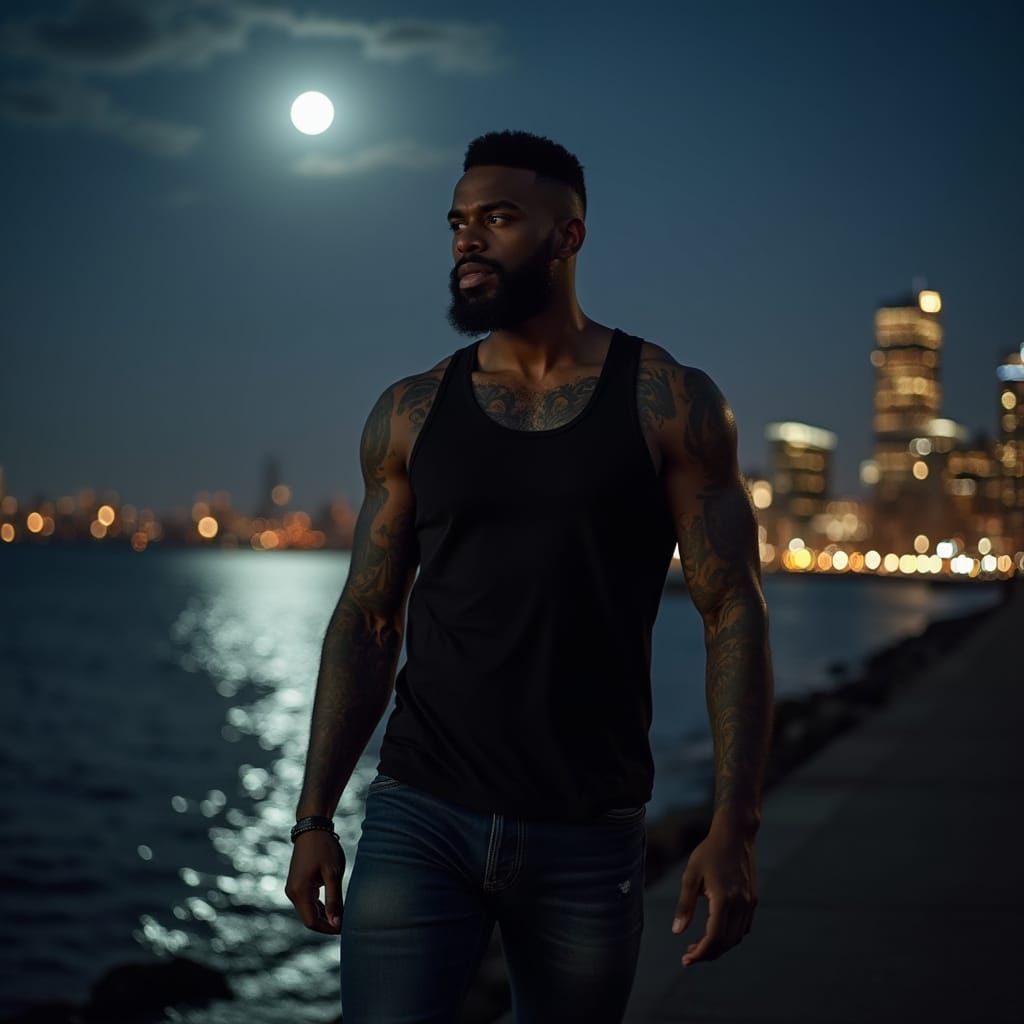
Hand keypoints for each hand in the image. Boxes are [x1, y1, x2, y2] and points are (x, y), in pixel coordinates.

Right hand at [285, 829, 346, 934]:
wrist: (312, 827)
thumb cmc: (324, 848)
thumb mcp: (333, 873)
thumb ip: (334, 900)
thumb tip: (336, 924)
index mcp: (300, 892)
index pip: (312, 922)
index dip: (328, 928)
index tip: (345, 927)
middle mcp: (292, 893)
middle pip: (309, 918)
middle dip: (327, 923)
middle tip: (347, 922)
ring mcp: (293, 888)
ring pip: (308, 911)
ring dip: (324, 915)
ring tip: (343, 914)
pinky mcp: (297, 883)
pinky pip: (308, 901)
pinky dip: (320, 906)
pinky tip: (334, 904)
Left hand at [670, 825, 757, 966]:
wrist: (735, 834)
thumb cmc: (709, 852)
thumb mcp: (691, 875)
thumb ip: (685, 905)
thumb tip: (677, 932)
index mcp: (724, 899)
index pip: (714, 938)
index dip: (700, 953)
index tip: (686, 960)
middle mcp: (741, 904)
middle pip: (726, 942)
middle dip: (707, 953)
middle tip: (688, 955)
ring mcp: (749, 903)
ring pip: (736, 937)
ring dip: (719, 946)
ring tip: (698, 946)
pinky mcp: (753, 899)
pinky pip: (744, 927)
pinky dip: (730, 936)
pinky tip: (715, 931)